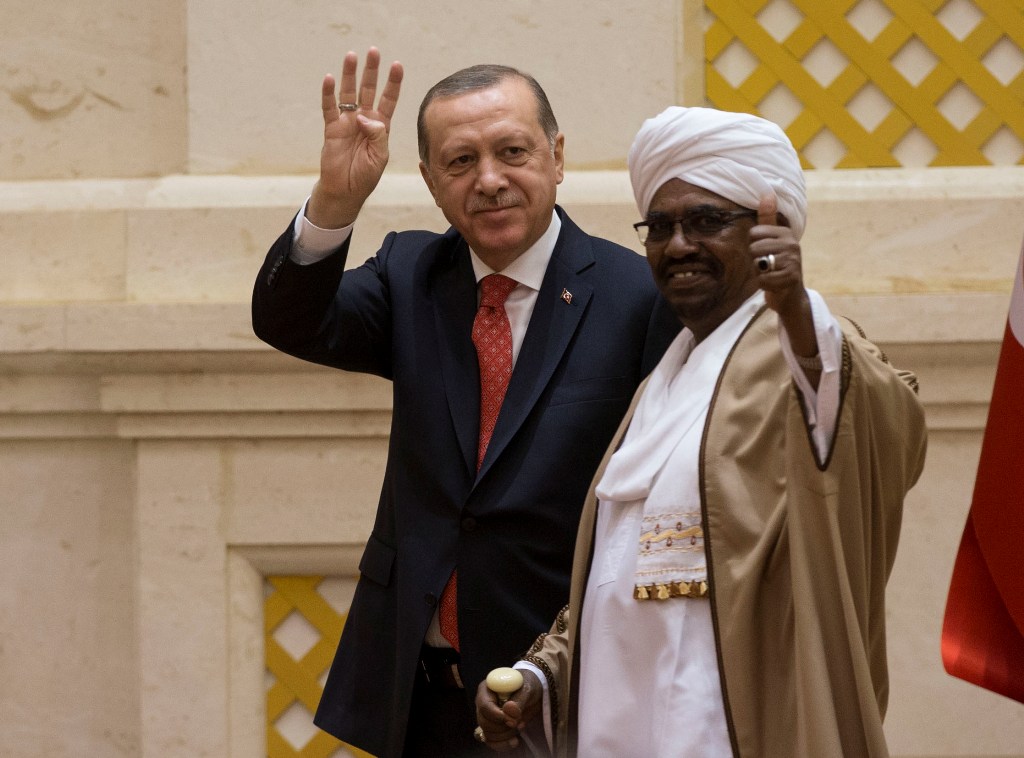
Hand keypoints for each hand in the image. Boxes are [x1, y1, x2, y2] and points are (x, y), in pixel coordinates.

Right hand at [307, 47, 403, 228]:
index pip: (388, 100)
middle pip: (369, 90)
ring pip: (349, 93)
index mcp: (380, 127)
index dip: (393, 83)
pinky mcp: (332, 128)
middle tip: (374, 51)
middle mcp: (364, 120)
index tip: (397, 65)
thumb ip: (378, 135)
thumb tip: (365, 116)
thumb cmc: (365, 175)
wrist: (345, 191)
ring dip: (350, 75)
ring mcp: (347, 122)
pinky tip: (330, 79)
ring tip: (351, 56)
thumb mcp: (380, 156)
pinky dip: (329, 94)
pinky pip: (330, 107)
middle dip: (372, 71)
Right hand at [474, 669, 542, 750]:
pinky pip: (491, 742)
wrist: (532, 693)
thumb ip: (518, 699)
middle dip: (503, 727)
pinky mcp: (491, 729)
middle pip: (484, 722)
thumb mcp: (527, 688)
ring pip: (487, 734)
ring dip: (505, 735)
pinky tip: (515, 741)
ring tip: (520, 727)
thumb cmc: (527, 685)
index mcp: (487, 688)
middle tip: (519, 722)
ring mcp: (485, 717)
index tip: (512, 720)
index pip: (484, 705)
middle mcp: (482, 703)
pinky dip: (502, 745)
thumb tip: (508, 709)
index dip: (496, 715)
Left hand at [750, 195, 817, 360]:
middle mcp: (792, 244)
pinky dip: (763, 284)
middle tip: (766, 266)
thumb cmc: (778, 265)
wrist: (790, 294)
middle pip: (754, 248)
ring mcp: (793, 261)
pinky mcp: (791, 278)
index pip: (754, 234)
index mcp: (786, 233)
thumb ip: (768, 219)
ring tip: (769, 273)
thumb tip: (767, 193)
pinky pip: (763, 279)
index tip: (764, 252)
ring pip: (758, 264)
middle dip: (755, 260)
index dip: (753, 246)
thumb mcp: (773, 240)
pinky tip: (772, 284)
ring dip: (759, 273)